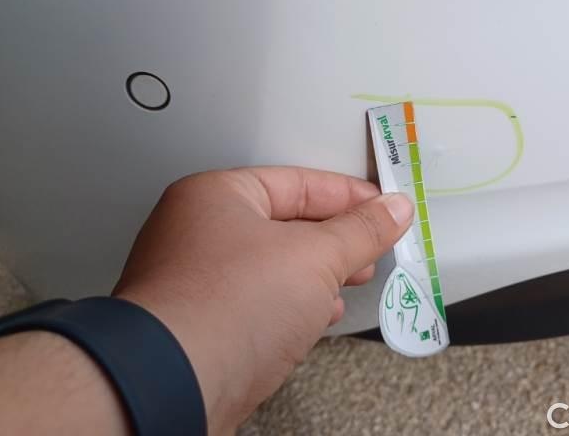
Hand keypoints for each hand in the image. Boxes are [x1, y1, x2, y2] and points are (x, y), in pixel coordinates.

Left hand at [113, 167, 412, 433]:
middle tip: (374, 246)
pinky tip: (317, 315)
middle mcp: (198, 230)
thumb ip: (360, 231)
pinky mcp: (200, 321)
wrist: (173, 385)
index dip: (348, 195)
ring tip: (353, 279)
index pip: (297, 182)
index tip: (384, 207)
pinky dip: (292, 303)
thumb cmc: (231, 306)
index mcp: (217, 195)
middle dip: (336, 238)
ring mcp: (195, 278)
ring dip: (317, 273)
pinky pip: (256, 299)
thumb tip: (395, 208)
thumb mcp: (314, 257)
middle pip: (284, 223)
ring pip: (272, 264)